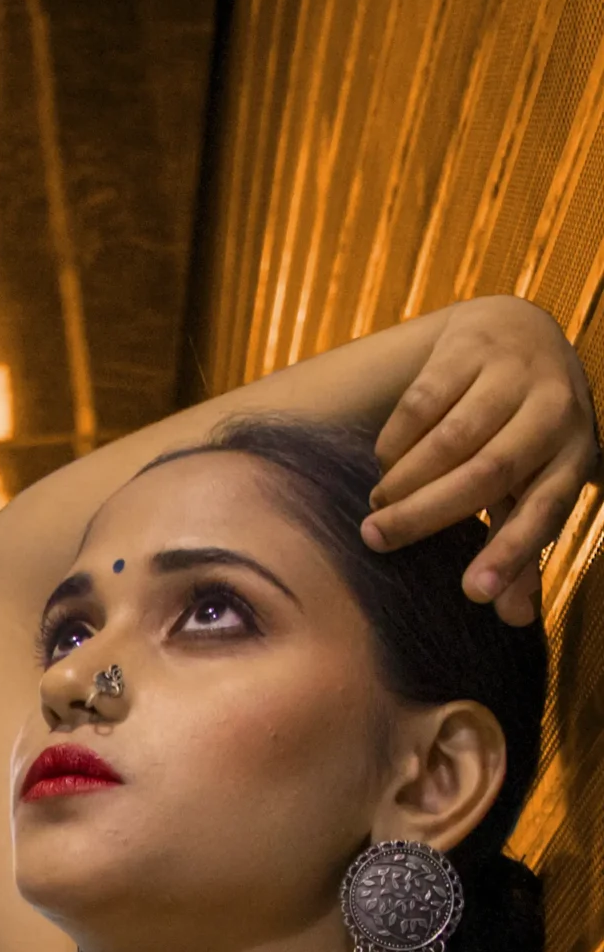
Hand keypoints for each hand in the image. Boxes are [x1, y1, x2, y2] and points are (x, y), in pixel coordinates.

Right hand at [363, 294, 597, 623]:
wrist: (520, 332)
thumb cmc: (524, 433)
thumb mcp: (532, 486)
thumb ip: (520, 546)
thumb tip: (512, 619)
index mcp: (575, 455)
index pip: (545, 511)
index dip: (511, 554)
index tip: (473, 595)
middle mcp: (555, 409)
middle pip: (487, 473)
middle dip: (426, 515)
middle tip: (376, 542)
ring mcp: (514, 370)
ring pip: (451, 438)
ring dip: (405, 480)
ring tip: (378, 507)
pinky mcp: (471, 344)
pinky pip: (422, 402)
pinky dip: (396, 440)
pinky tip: (385, 462)